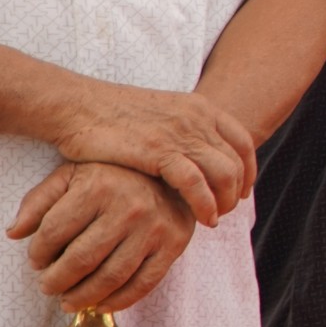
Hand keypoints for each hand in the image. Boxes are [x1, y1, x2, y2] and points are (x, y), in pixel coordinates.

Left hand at [6, 163, 197, 312]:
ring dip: (83, 297)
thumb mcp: (73, 174)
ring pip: (111, 277)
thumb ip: (39, 200)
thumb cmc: (114, 174)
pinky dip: (119, 301)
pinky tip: (101, 304)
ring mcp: (155, 228)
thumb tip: (13, 233)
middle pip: (81, 260)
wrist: (171, 170)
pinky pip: (144, 284)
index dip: (37, 253)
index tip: (36, 261)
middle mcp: (130, 207)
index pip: (54, 232)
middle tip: (48, 287)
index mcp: (99, 186)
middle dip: (56, 281)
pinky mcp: (174, 244)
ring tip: (68, 300)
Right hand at [50, 84, 255, 227]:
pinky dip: (206, 204)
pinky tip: (204, 219)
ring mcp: (180, 133)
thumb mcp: (159, 115)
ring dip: (226, 200)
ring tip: (215, 219)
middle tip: (226, 210)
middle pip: (237, 160)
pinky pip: (197, 184)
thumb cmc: (111, 117)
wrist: (77, 106)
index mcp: (199, 107)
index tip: (243, 189)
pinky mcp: (160, 151)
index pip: (242, 140)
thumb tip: (196, 157)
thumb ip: (182, 131)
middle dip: (238, 189)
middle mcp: (197, 118)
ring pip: (225, 173)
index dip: (248, 168)